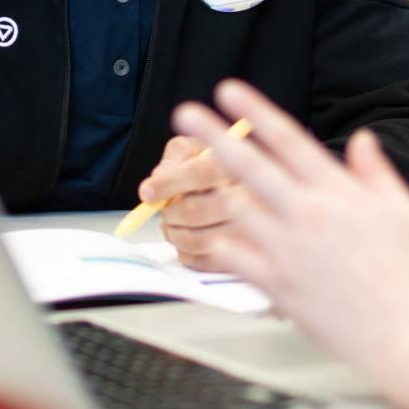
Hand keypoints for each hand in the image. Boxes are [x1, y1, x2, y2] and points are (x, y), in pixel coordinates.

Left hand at [136, 134, 247, 270]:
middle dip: (169, 212)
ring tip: (170, 226)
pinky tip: (185, 242)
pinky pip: (208, 262)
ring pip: (200, 240)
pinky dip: (187, 254)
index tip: (148, 193)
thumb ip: (179, 156)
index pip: (199, 173)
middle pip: (196, 210)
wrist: (260, 184)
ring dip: (174, 235)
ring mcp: (253, 229)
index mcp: (238, 164)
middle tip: (163, 209)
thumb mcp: (202, 146)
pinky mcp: (250, 255)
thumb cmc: (224, 164)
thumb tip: (157, 179)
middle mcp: (252, 196)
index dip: (168, 184)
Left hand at [172, 79, 408, 408]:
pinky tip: (208, 236)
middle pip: (250, 165)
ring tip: (191, 182)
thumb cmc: (408, 276)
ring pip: (234, 208)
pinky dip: (216, 243)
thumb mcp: (404, 212)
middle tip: (186, 113)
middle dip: (213, 135)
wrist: (403, 333)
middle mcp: (307, 215)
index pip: (289, 140)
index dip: (255, 111)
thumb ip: (377, 172)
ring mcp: (287, 250)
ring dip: (212, 191)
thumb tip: (363, 140)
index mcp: (338, 193)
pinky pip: (231, 255)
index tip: (229, 90)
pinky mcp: (275, 284)